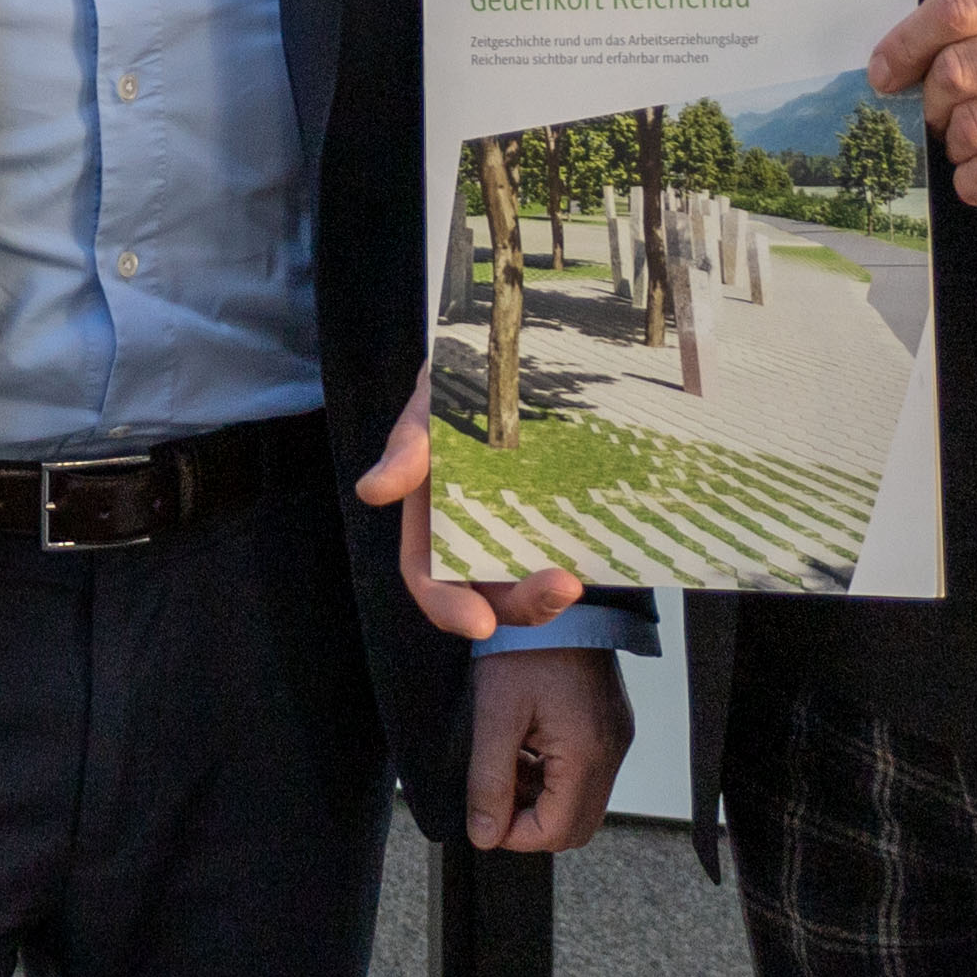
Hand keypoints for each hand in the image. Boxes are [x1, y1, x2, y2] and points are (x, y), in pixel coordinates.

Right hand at [354, 368, 585, 643]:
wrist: (516, 352)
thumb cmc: (461, 380)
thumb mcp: (432, 403)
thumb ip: (407, 445)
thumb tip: (371, 492)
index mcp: (431, 521)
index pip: (429, 579)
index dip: (448, 608)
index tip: (479, 625)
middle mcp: (475, 535)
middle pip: (491, 594)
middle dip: (523, 606)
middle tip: (561, 590)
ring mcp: (523, 530)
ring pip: (533, 583)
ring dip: (554, 594)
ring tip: (577, 580)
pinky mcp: (565, 517)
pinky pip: (572, 552)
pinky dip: (586, 562)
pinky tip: (606, 557)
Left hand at [464, 646, 630, 853]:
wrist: (555, 598)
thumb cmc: (525, 644)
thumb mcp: (495, 712)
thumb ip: (489, 779)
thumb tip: (485, 834)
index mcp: (586, 752)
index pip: (557, 831)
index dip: (516, 835)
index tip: (486, 816)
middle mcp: (611, 751)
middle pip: (575, 825)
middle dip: (530, 821)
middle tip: (495, 792)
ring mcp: (616, 738)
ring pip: (581, 802)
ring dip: (540, 798)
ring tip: (506, 763)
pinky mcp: (611, 725)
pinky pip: (586, 772)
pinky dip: (553, 775)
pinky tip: (525, 748)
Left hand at [873, 0, 976, 204]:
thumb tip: (919, 49)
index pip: (959, 7)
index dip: (906, 43)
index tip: (886, 70)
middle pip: (959, 71)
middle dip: (934, 100)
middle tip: (941, 110)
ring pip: (976, 127)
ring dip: (956, 144)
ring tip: (969, 142)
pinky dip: (976, 181)